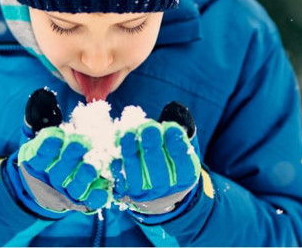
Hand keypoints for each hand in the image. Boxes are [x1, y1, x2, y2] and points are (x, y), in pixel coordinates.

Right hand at [4, 89, 110, 216]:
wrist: (47, 186)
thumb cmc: (48, 152)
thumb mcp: (40, 135)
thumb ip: (38, 118)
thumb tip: (41, 96)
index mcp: (35, 162)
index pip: (39, 155)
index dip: (46, 147)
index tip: (56, 135)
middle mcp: (49, 179)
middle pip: (58, 171)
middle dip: (69, 157)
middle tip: (80, 143)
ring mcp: (65, 192)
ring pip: (73, 186)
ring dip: (83, 176)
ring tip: (92, 165)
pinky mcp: (81, 201)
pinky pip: (88, 201)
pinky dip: (95, 196)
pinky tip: (103, 189)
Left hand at [111, 102, 201, 219]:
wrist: (158, 190)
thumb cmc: (170, 158)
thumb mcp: (181, 145)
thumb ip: (178, 129)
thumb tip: (174, 108)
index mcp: (185, 177)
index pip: (184, 164)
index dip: (176, 145)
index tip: (170, 127)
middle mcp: (166, 189)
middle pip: (160, 172)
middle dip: (152, 147)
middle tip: (148, 127)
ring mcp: (145, 194)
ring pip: (137, 177)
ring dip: (131, 154)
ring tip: (128, 134)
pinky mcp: (126, 194)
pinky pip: (120, 182)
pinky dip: (117, 166)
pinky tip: (115, 152)